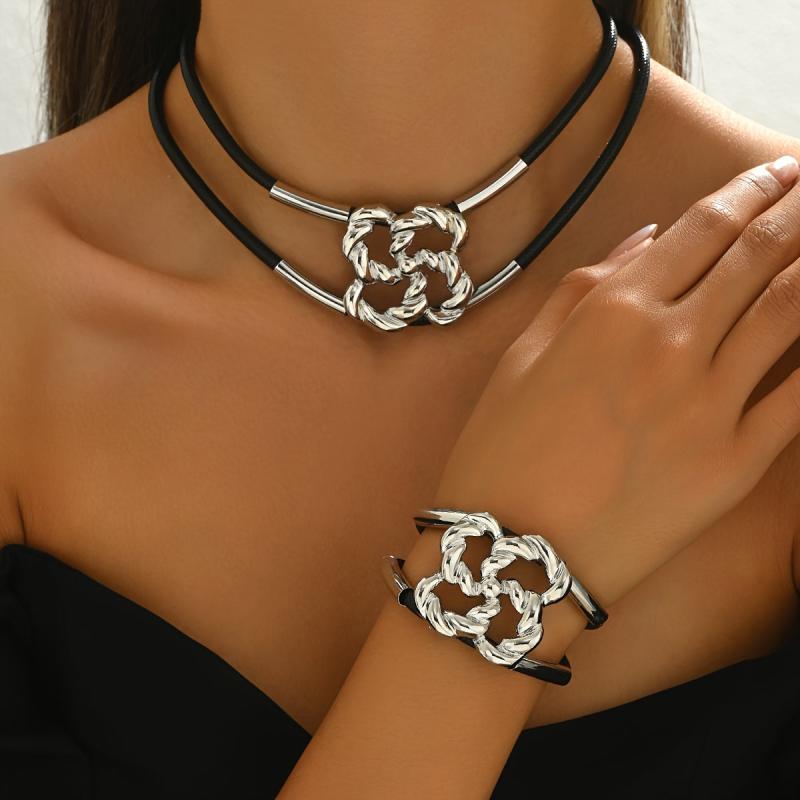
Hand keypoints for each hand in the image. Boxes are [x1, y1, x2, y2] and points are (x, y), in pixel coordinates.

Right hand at [431, 156, 799, 608]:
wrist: (512, 550)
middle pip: (757, 256)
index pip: (701, 229)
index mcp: (611, 312)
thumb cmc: (501, 453)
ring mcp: (709, 405)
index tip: (775, 173)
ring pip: (791, 311)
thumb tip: (646, 241)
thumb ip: (581, 290)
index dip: (748, 191)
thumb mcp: (521, 357)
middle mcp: (669, 344)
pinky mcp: (735, 463)